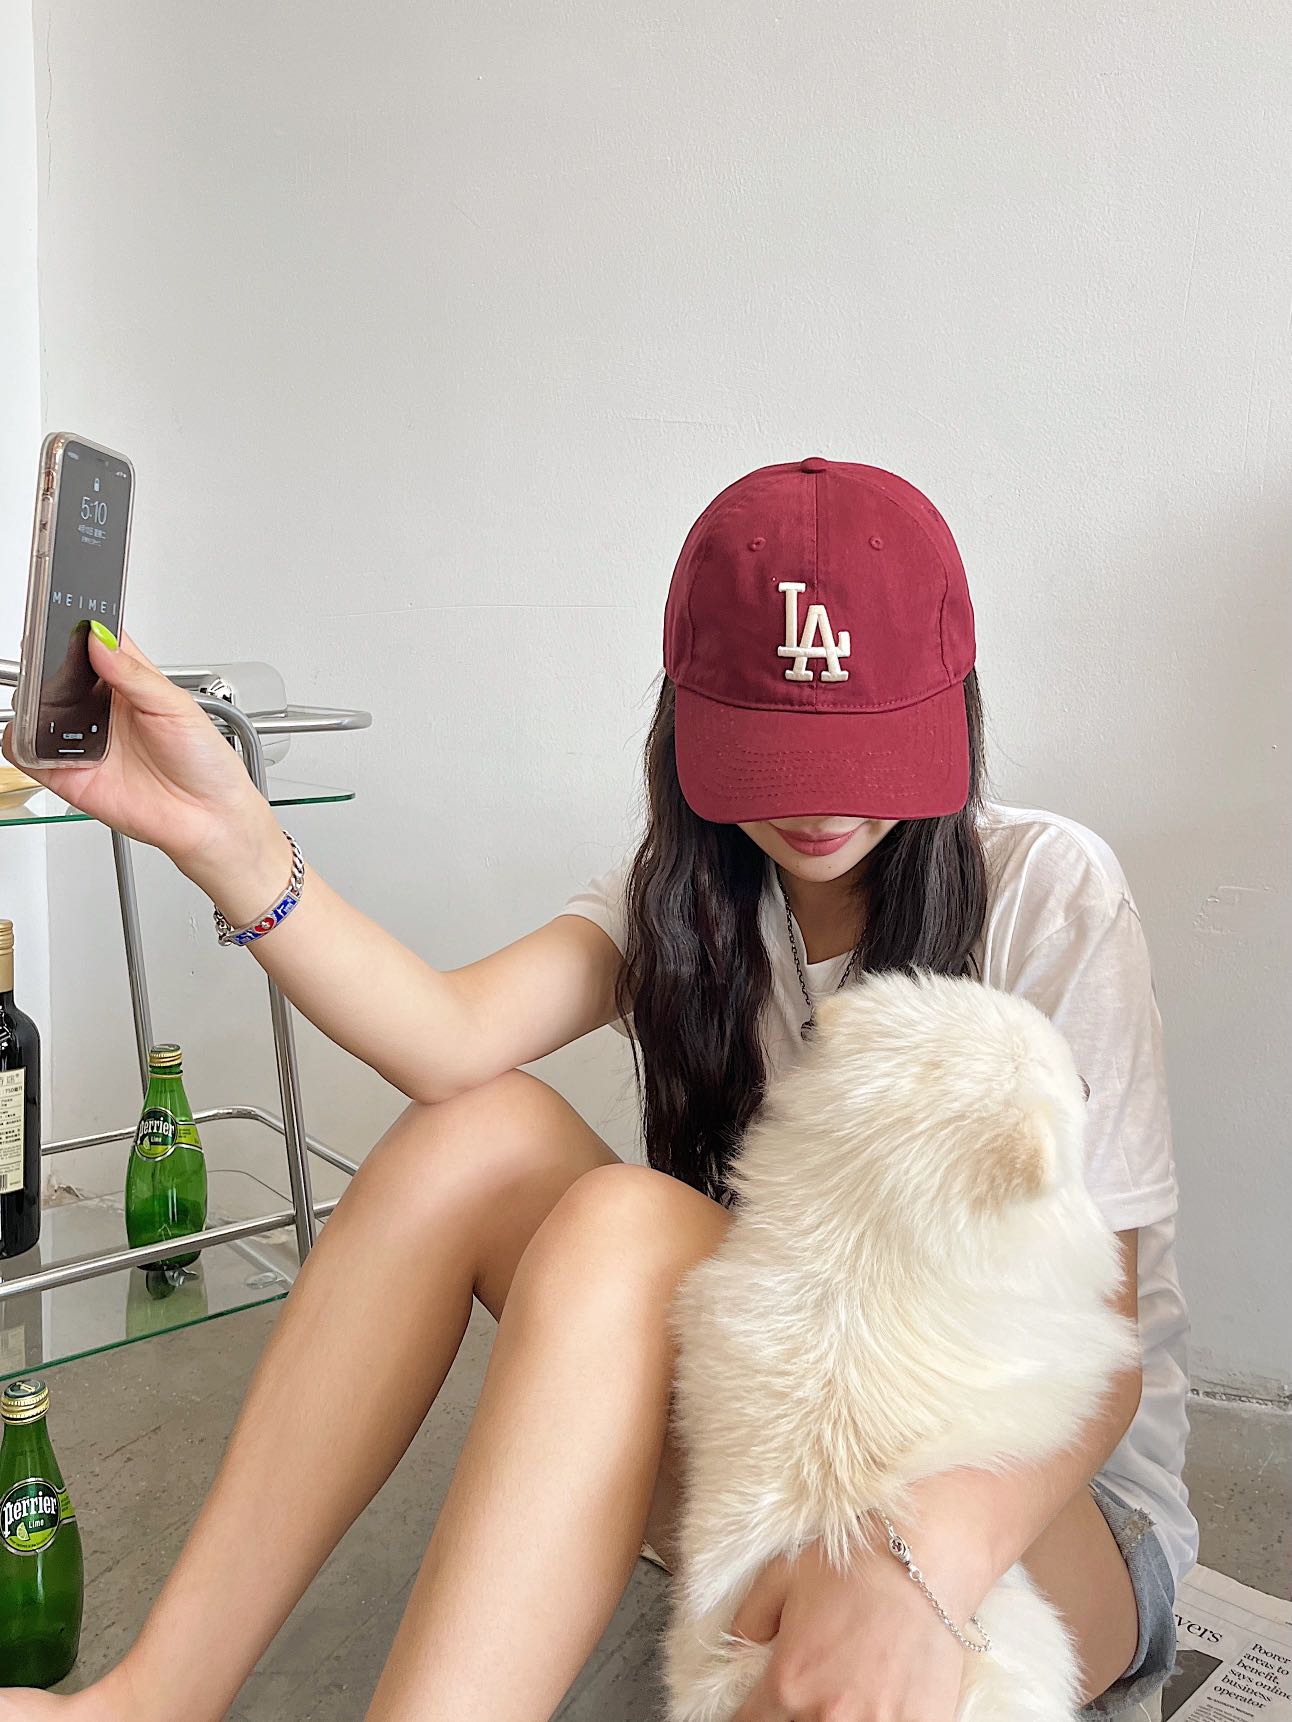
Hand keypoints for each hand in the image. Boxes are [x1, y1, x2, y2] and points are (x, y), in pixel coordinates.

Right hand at [3, 630, 277, 882]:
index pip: (93, 643)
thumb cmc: (205, 762)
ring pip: (36, 710)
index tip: (64, 612)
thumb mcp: (177, 706)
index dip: (77, 627)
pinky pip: (29, 755)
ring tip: (44, 696)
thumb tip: (99, 639)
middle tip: (48, 656)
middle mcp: (103, 709)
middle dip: (45, 661)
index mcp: (130, 683)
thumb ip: (134, 673)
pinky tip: (37, 737)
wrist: (209, 818)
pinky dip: (21, 743)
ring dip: (31, 700)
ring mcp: (84, 740)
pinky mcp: (70, 774)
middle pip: (57, 672)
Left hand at [729, 1536, 967, 1721]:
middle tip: (810, 1691)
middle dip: (795, 1717)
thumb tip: (737, 1648)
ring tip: (848, 1696)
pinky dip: (882, 1720)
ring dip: (839, 1720)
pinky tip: (883, 1702)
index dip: (750, 1715)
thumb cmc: (854, 1564)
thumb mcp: (783, 1577)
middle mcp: (829, 1716)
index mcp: (789, 1683)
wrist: (926, 1559)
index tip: (760, 1706)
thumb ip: (750, 1620)